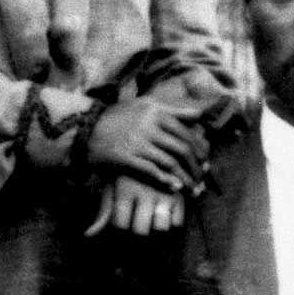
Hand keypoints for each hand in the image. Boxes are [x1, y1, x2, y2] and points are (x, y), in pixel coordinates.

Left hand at [84, 177, 187, 237]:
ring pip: (161, 227)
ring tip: (152, 218)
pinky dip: (172, 221)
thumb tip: (88, 235)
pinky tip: (165, 213)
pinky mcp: (180, 193)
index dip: (119, 225)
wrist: (152, 145)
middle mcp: (145, 192)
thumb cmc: (127, 171)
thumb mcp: (113, 186)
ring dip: (156, 227)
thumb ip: (103, 212)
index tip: (121, 217)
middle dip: (137, 231)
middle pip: (141, 231)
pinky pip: (178, 221)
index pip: (119, 224)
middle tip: (138, 221)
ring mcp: (164, 193)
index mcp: (124, 189)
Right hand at [85, 93, 209, 191]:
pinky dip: (166, 180)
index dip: (200, 150)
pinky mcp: (127, 157)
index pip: (187, 133)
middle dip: (196, 167)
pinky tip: (175, 188)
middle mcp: (149, 125)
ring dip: (185, 178)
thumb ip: (173, 109)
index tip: (206, 162)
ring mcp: (138, 142)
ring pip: (170, 162)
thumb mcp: (145, 105)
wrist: (88, 128)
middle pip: (182, 149)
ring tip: (193, 189)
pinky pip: (152, 170)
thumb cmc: (119, 117)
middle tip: (202, 179)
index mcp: (156, 112)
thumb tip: (200, 114)